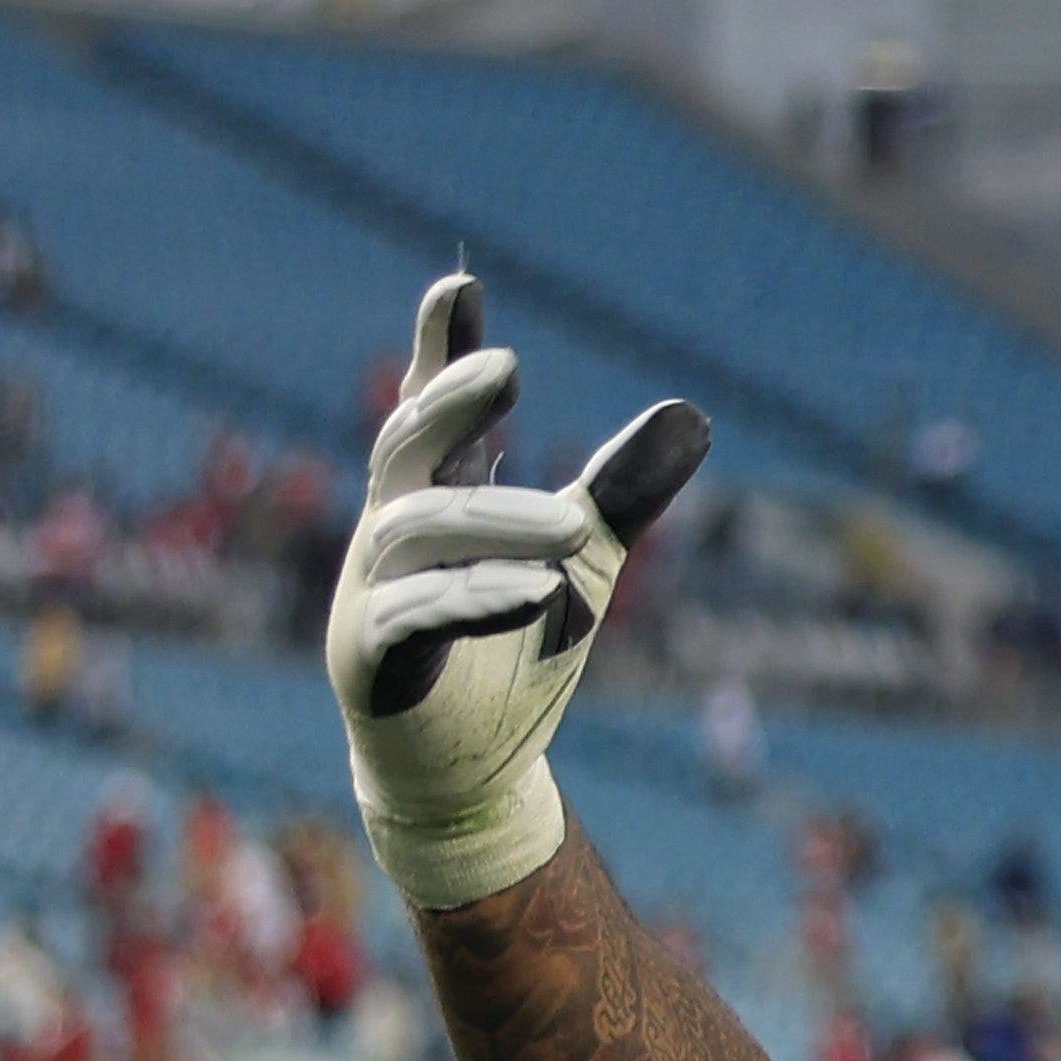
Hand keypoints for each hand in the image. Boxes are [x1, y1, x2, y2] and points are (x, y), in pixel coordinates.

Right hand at [324, 274, 710, 912]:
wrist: (469, 774)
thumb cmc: (514, 653)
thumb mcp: (585, 561)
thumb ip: (624, 491)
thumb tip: (692, 413)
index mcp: (432, 501)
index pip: (431, 414)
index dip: (439, 352)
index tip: (461, 286)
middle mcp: (390, 535)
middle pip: (405, 448)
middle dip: (448, 405)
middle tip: (505, 369)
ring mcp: (369, 593)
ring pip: (419, 532)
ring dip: (497, 523)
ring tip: (576, 529)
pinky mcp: (368, 661)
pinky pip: (413, 618)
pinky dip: (474, 600)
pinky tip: (538, 594)